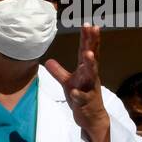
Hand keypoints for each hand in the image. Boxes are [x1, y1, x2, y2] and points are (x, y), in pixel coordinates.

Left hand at [45, 23, 109, 141]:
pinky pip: (82, 98)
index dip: (88, 38)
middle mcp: (90, 77)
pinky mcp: (86, 103)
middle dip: (92, 44)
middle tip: (93, 29)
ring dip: (89, 65)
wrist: (92, 118)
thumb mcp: (68, 83)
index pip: (87, 51)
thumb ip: (59, 72)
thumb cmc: (82, 97)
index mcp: (86, 70)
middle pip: (92, 57)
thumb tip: (48, 61)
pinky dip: (78, 95)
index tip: (89, 24)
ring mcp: (89, 89)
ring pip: (91, 76)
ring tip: (87, 54)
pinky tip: (74, 91)